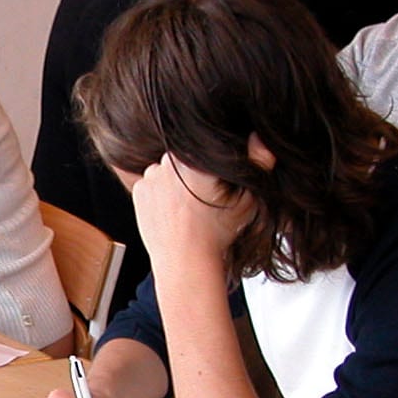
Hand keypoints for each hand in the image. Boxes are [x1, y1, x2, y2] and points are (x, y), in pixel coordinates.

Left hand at [129, 155, 246, 274]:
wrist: (186, 260)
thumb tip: (257, 137)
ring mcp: (151, 176)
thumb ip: (258, 163)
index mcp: (195, 158)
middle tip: (202, 198)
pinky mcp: (139, 191)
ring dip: (174, 183)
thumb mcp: (247, 197)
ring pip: (165, 171)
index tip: (214, 185)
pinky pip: (151, 185)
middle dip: (192, 173)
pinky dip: (159, 195)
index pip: (204, 149)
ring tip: (187, 208)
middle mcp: (169, 162)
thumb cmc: (219, 231)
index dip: (211, 167)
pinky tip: (172, 212)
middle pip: (184, 159)